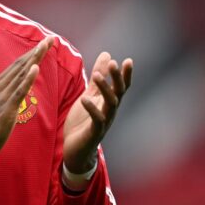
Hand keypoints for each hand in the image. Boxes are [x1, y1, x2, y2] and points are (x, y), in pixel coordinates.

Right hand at [0, 37, 53, 169]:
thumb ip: (9, 92)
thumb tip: (21, 84)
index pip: (18, 65)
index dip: (32, 53)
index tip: (45, 43)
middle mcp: (0, 86)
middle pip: (21, 64)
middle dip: (37, 51)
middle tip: (51, 39)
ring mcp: (2, 96)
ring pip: (21, 73)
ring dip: (34, 58)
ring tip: (45, 46)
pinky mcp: (6, 108)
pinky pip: (18, 91)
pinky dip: (27, 79)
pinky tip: (35, 68)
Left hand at [62, 52, 132, 173]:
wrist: (76, 150)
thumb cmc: (83, 122)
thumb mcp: (89, 95)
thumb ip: (97, 78)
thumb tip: (107, 55)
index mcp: (108, 102)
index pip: (121, 86)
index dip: (125, 75)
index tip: (128, 60)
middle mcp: (110, 111)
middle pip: (118, 92)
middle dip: (117, 78)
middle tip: (114, 63)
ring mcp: (104, 122)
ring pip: (110, 104)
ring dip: (105, 89)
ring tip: (98, 76)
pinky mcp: (94, 132)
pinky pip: (97, 120)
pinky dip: (91, 109)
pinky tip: (84, 98)